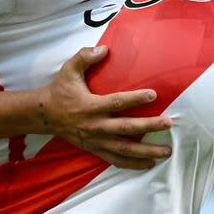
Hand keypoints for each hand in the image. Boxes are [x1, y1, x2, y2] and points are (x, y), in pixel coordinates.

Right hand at [40, 46, 172, 169]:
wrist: (45, 115)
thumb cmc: (60, 90)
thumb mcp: (69, 70)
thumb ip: (85, 57)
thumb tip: (104, 49)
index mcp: (91, 106)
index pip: (117, 102)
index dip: (135, 99)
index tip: (154, 95)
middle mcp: (95, 125)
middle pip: (126, 128)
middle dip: (148, 126)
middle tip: (168, 123)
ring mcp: (96, 140)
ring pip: (124, 149)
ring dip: (147, 152)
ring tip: (166, 151)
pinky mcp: (95, 149)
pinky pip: (116, 160)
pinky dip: (133, 164)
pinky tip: (149, 164)